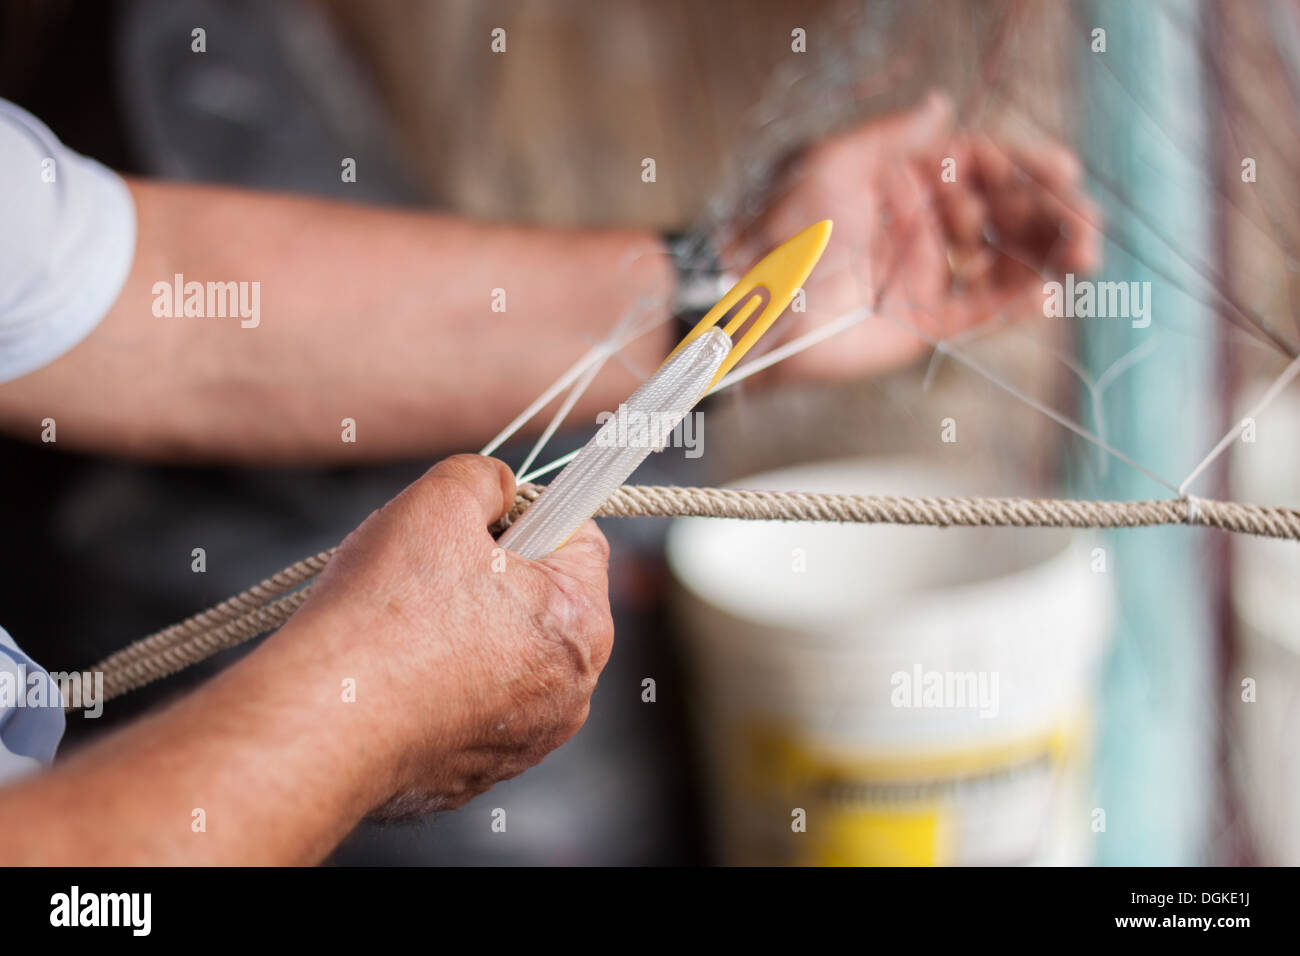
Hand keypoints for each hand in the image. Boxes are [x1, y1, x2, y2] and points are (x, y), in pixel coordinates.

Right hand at [278, 454, 613, 817]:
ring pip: (508, 654)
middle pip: (546, 600)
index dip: (528, 513)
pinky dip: (445, 683)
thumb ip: (485, 478)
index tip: (480, 520)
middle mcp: (571, 692)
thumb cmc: (385, 613)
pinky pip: (473, 705)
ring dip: (469, 629)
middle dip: (497, 575)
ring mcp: (527, 739)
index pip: (580, 538)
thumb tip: (498, 486)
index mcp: (581, 624)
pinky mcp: (480, 772)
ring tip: (409, 622)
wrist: (321, 721)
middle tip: (434, 568)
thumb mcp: (439, 499)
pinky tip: (400, 672)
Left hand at [726, 91, 1100, 381]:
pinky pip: (980, 314)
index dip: (1026, 167)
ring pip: (1001, 262)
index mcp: (904, 179)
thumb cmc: (783, 227)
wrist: (754, 304)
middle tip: (1087, 226)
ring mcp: (926, 274)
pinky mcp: (923, 324)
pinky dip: (1016, 307)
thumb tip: (941, 104)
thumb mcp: (834, 163)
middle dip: (1049, 215)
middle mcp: (922, 223)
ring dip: (1045, 258)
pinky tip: (1051, 297)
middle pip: (1002, 213)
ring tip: (1083, 258)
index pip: (981, 165)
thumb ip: (894, 138)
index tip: (1065, 171)